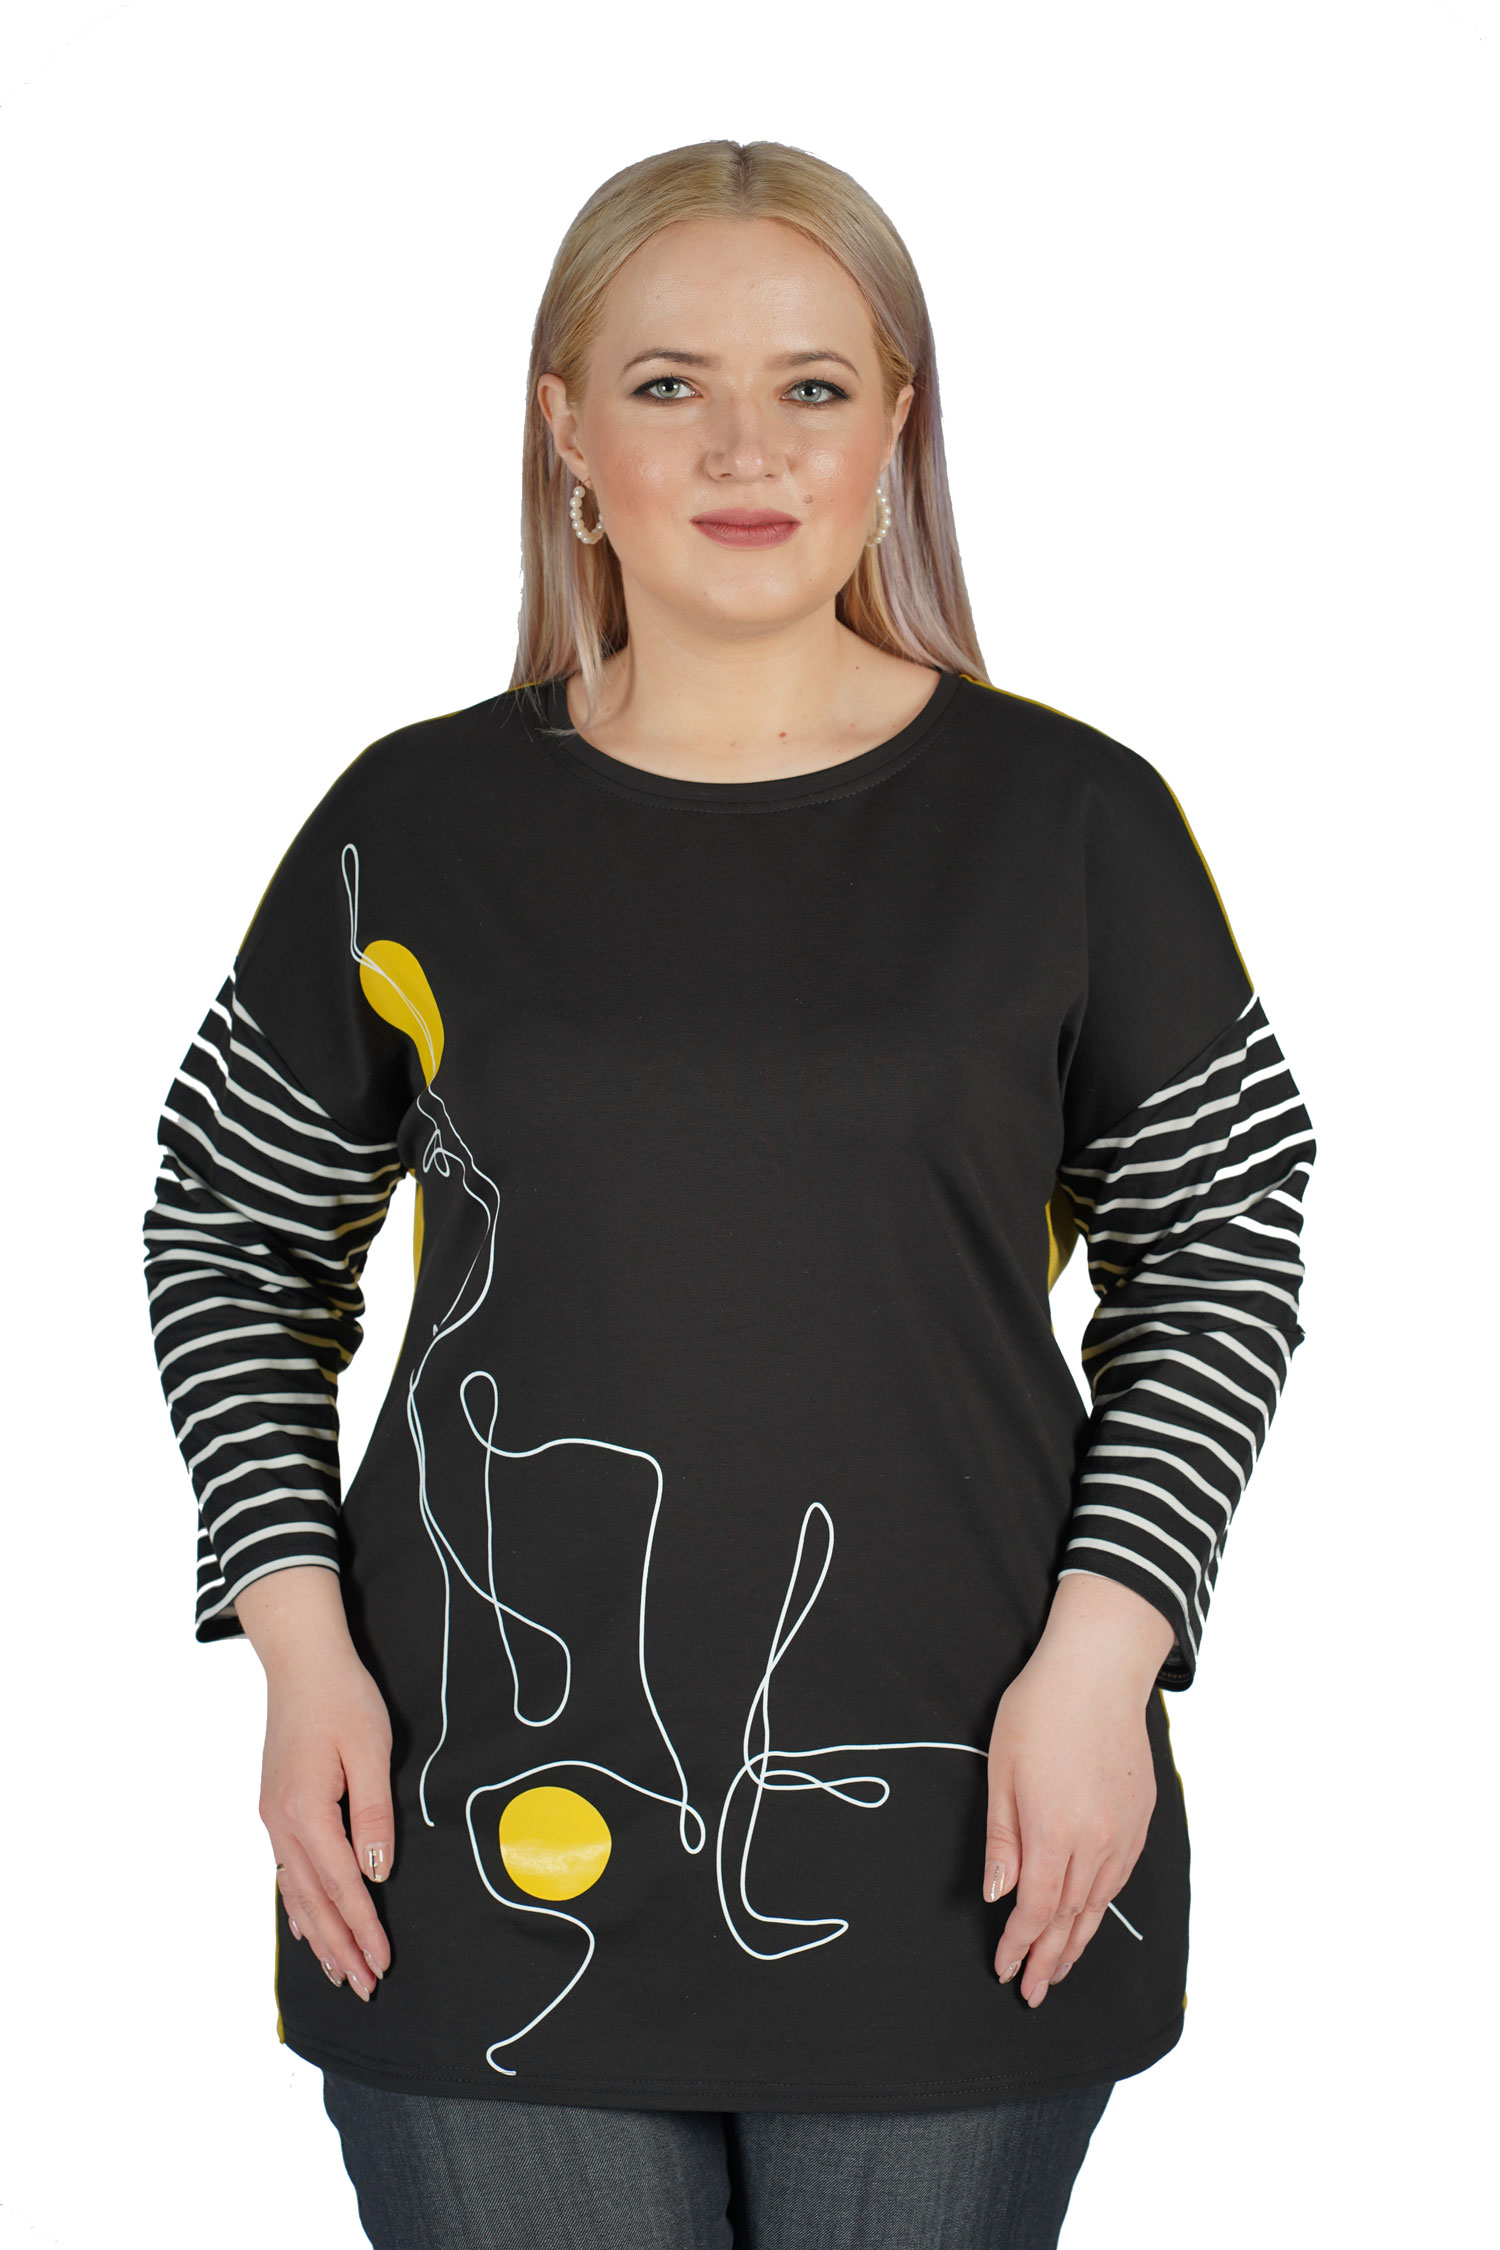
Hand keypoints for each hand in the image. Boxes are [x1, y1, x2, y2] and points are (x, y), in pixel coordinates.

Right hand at [235, 1566, 394, 2001]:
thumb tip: (377, 1872)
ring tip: (340, 1972)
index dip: (363, 1928)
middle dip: (341, 1947)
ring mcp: (273, 1817)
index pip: (342, 1885)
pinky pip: (286, 1871)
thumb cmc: (342, 1697)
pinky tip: (306, 1925)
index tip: (382, 1963)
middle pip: (315, 1900)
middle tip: (366, 1987)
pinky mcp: (275, 1807)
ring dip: (319, 1934)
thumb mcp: (370, 1750)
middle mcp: (281, 1822)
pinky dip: (299, 1905)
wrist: (300, 1660)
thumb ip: (373, 1813)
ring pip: (296, 1891)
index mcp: (306, 1811)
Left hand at [982, 1573, 1174, 2006]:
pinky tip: (1091, 1917)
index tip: (1005, 1971)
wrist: (1098, 1670)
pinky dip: (1102, 1907)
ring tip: (1060, 1968)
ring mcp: (1123, 1832)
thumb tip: (998, 1895)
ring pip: (1099, 1904)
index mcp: (1054, 1833)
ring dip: (1078, 1941)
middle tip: (1033, 1993)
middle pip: (1071, 1919)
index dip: (1020, 1946)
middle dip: (1050, 1960)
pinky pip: (1120, 1878)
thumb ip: (1002, 1840)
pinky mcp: (1140, 1818)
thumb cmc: (1040, 1712)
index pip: (1037, 1911)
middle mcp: (1095, 1842)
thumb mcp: (1001, 1772)